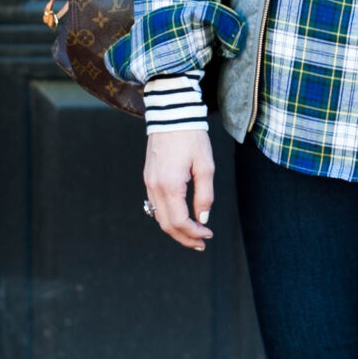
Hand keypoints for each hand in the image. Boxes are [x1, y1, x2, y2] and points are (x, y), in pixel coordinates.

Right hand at [144, 128, 214, 251]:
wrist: (171, 114)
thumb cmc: (191, 137)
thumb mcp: (205, 166)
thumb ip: (205, 194)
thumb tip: (203, 218)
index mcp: (170, 185)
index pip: (179, 222)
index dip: (194, 233)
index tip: (208, 235)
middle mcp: (155, 187)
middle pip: (166, 225)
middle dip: (184, 238)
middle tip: (201, 243)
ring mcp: (149, 182)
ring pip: (159, 217)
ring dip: (175, 229)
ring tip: (193, 235)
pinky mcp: (149, 177)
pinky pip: (155, 205)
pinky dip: (168, 217)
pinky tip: (181, 218)